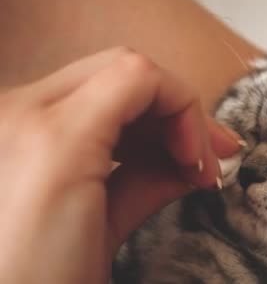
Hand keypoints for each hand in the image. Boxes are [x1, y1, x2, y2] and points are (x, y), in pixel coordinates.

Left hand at [0, 47, 241, 282]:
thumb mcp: (105, 239)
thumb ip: (154, 183)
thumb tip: (194, 165)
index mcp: (52, 136)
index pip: (140, 75)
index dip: (186, 109)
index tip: (201, 157)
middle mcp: (17, 111)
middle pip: (121, 71)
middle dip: (173, 111)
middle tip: (203, 156)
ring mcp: (5, 119)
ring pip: (99, 85)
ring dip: (146, 119)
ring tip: (178, 164)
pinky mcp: (4, 134)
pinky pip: (72, 109)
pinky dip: (113, 127)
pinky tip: (137, 161)